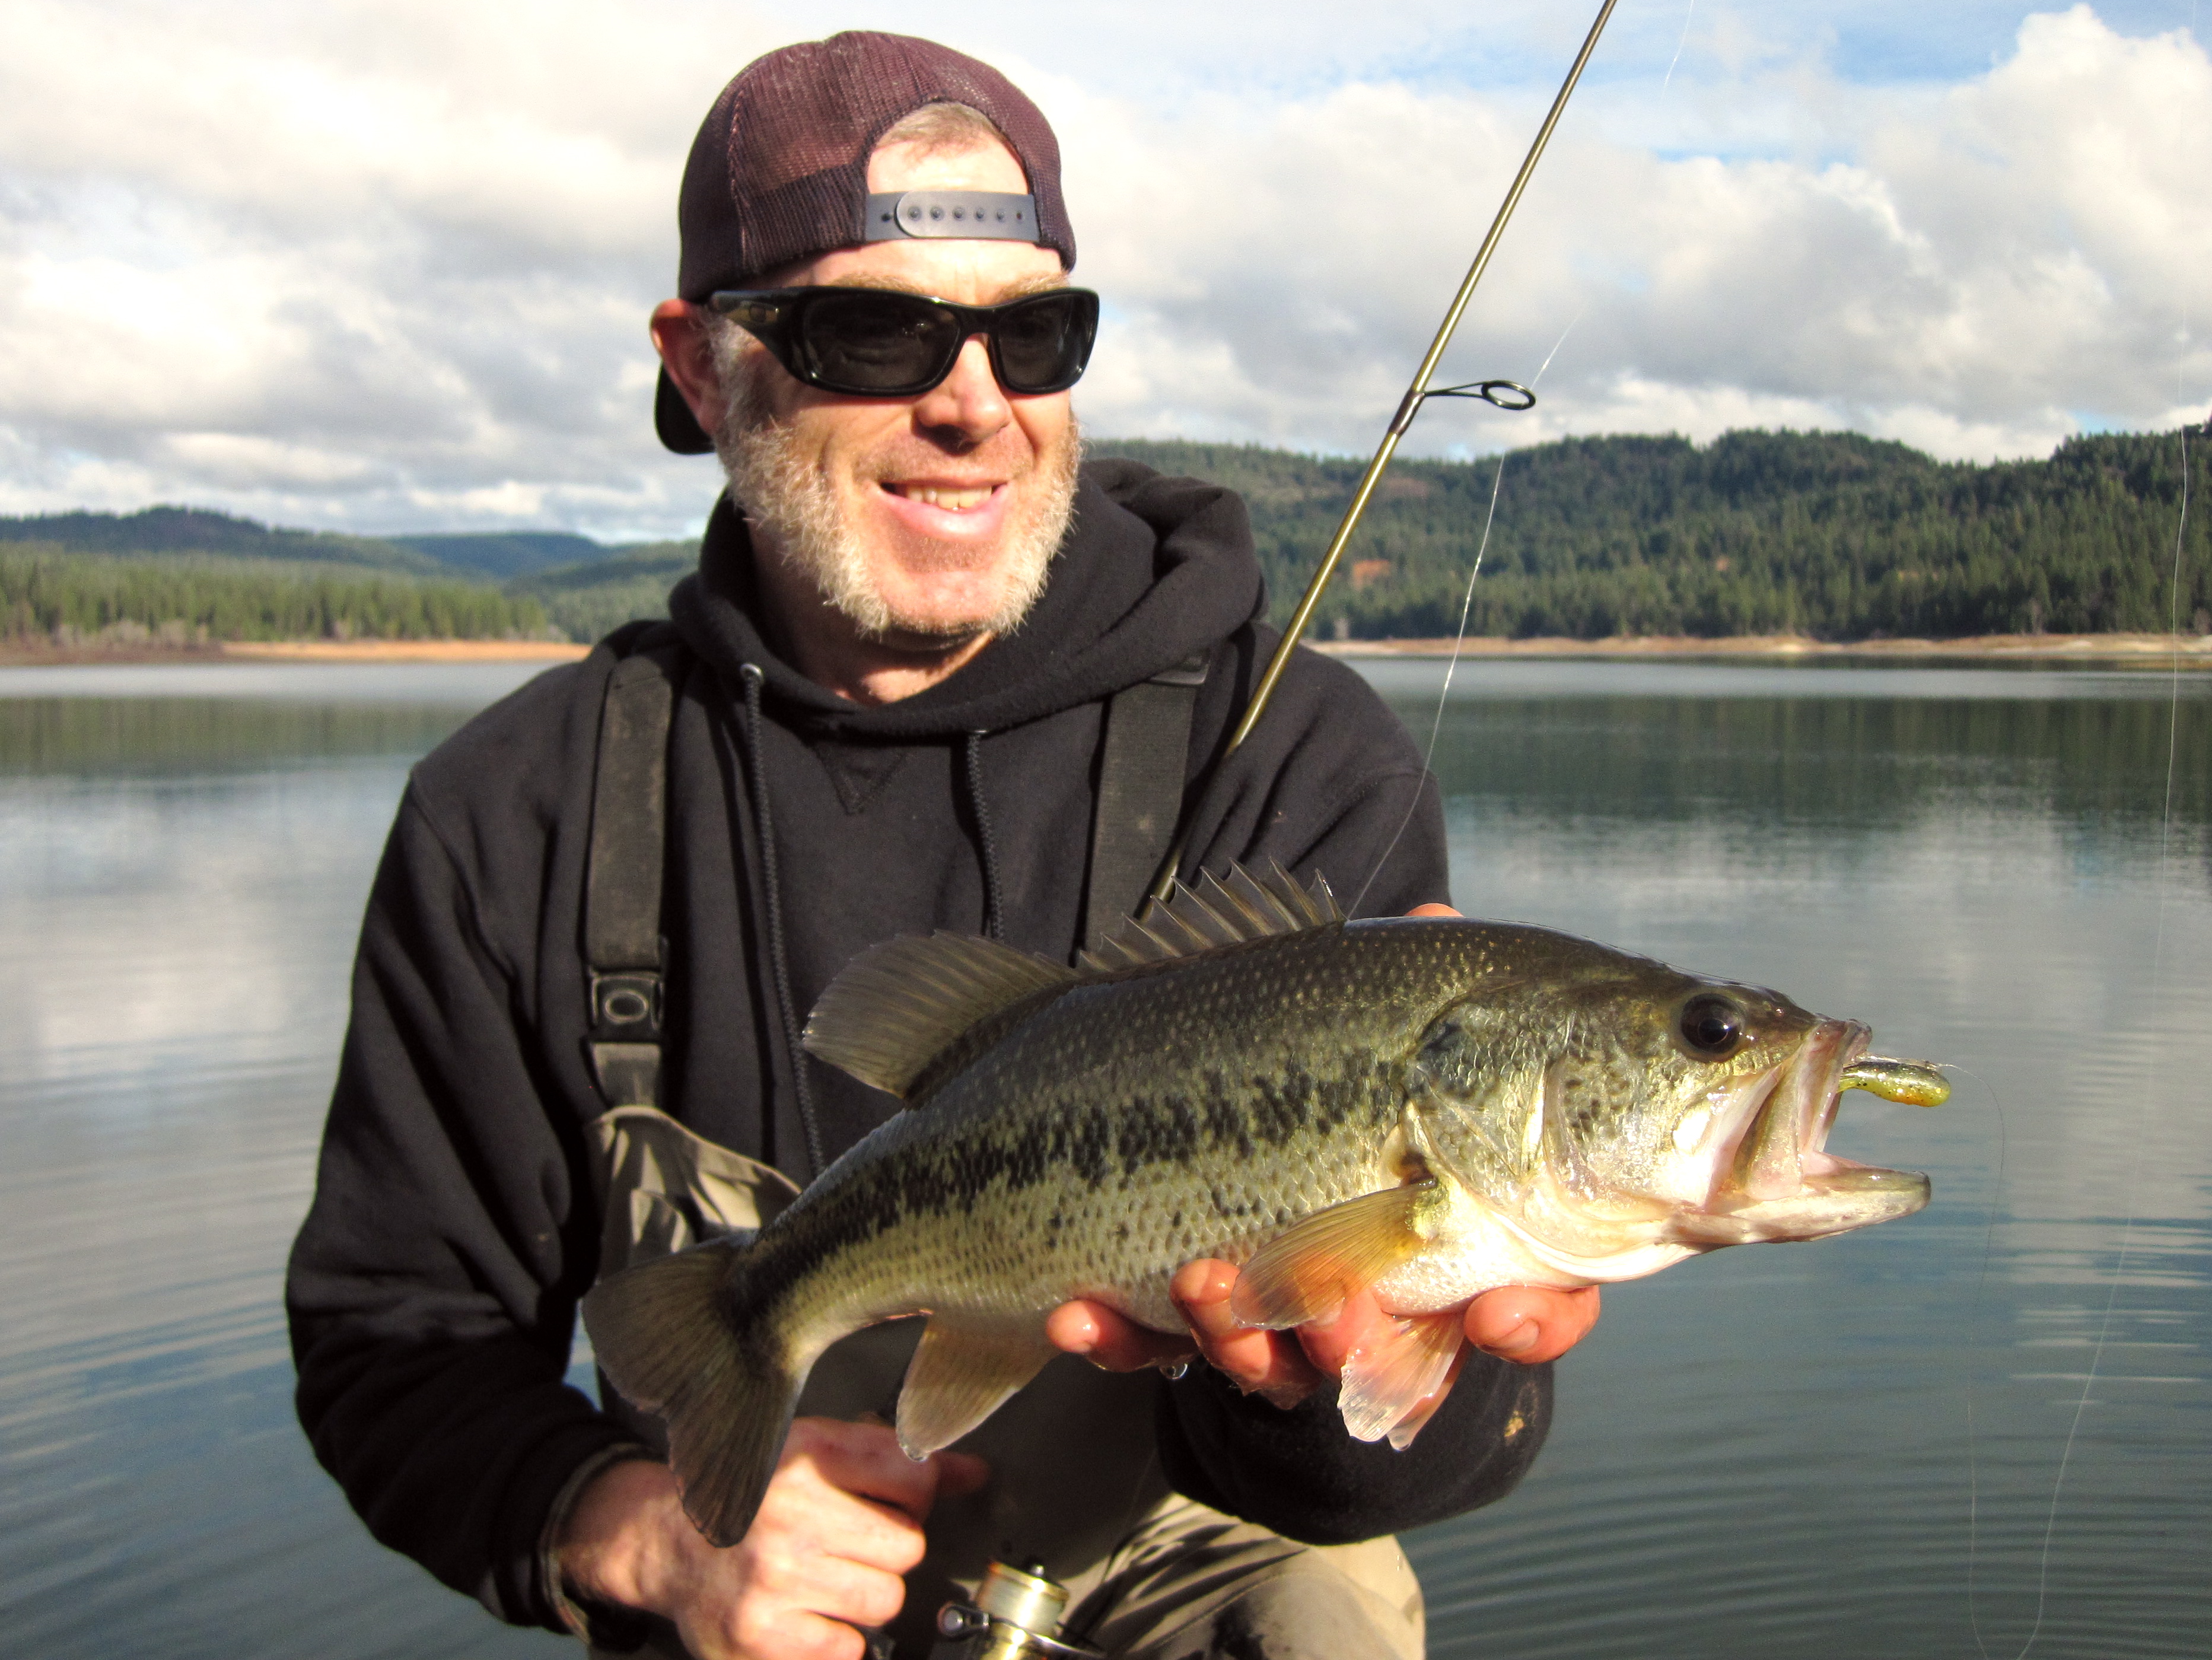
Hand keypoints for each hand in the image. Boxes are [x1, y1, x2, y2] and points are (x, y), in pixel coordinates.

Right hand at [556, 1417, 986, 1659]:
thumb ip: (893, 1459)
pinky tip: (807, 1611)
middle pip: (908, 1546)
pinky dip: (837, 1636)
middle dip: (891, 1549)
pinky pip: (848, 1648)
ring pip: (885, 1600)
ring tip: (831, 1578)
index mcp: (808, 1457)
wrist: (665, 1544)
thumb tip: (974, 1474)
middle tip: (854, 1544)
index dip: (914, 1494)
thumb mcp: (816, 1451)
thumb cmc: (752, 1495)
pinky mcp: (762, 1636)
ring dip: (869, 1595)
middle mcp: (792, 1515)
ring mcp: (775, 1580)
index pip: (916, 1477)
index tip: (893, 1499)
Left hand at [1047, 896, 1601, 1409]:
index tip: (1500, 1316)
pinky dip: (1113, 1338)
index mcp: (1454, 1226)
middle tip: (1338, 1315)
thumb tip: (1434, 919)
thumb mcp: (1371, 1016)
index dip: (1532, 1317)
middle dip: (1357, 1339)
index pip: (1528, 1295)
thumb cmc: (1320, 1050)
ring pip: (1266, 1362)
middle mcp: (1371, 1290)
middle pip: (1388, 1351)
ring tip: (1200, 1282)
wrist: (1167, 1095)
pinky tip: (1071, 1315)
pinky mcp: (1171, 1321)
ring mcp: (1266, 1315)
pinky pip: (1145, 1351)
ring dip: (1234, 1332)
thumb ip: (1417, 992)